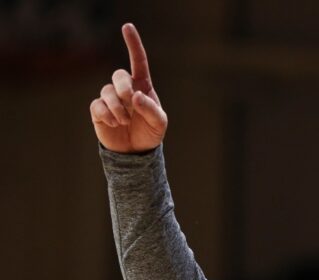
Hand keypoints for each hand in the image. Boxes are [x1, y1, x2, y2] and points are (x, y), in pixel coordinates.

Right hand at [90, 23, 167, 152]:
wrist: (136, 152)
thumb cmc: (150, 133)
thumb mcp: (159, 123)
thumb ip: (151, 109)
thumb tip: (135, 96)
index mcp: (143, 87)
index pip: (138, 61)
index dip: (133, 44)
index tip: (127, 26)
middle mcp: (125, 89)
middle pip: (119, 75)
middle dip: (124, 88)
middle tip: (131, 104)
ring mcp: (111, 99)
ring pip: (107, 91)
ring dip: (118, 108)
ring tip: (125, 121)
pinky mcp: (99, 110)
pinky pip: (98, 105)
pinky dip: (107, 115)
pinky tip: (115, 124)